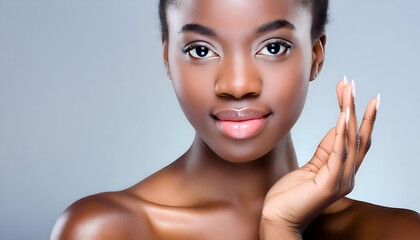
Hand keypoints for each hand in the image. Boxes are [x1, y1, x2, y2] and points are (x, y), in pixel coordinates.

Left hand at [260, 77, 379, 234]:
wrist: (277, 218)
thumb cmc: (291, 194)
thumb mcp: (311, 167)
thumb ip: (326, 150)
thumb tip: (337, 127)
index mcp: (343, 171)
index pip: (353, 137)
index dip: (353, 112)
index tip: (349, 90)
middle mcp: (347, 176)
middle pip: (358, 136)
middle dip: (356, 108)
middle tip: (352, 84)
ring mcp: (341, 181)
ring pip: (352, 142)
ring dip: (351, 114)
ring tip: (349, 92)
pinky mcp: (330, 185)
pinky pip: (339, 155)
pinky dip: (342, 134)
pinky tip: (343, 117)